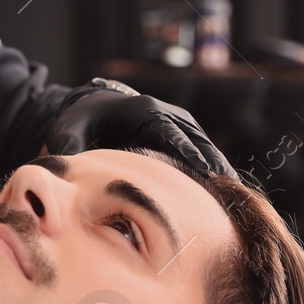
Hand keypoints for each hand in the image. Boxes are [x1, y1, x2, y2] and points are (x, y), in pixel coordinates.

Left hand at [43, 78, 236, 179]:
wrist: (90, 106)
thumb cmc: (79, 120)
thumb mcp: (67, 131)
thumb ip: (69, 149)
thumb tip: (71, 172)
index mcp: (142, 110)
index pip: (169, 132)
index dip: (187, 151)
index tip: (204, 170)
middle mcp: (166, 113)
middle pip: (195, 140)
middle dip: (212, 163)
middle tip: (231, 191)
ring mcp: (177, 123)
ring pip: (204, 146)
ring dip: (218, 169)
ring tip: (236, 198)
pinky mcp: (180, 135)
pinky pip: (201, 152)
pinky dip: (212, 170)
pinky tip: (223, 196)